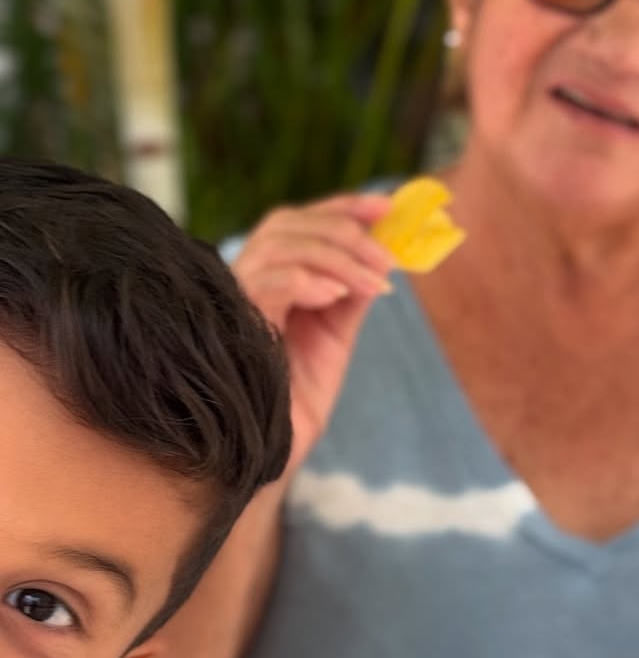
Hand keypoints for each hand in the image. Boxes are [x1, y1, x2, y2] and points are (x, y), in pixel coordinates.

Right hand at [232, 193, 395, 474]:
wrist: (272, 452)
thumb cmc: (297, 397)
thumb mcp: (336, 336)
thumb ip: (354, 293)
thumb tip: (385, 255)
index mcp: (269, 277)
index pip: (300, 221)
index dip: (342, 206)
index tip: (387, 205)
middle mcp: (244, 280)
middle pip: (287, 223)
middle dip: (344, 230)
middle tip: (386, 257)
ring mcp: (234, 299)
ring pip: (280, 245)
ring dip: (337, 258)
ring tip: (373, 282)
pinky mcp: (233, 323)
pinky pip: (266, 282)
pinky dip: (305, 280)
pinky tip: (336, 296)